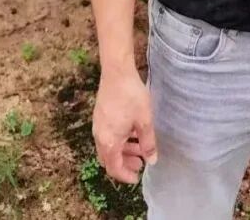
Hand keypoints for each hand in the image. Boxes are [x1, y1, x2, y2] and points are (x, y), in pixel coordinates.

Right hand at [92, 67, 157, 183]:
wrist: (116, 71)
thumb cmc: (131, 96)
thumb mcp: (144, 121)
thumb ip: (148, 143)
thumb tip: (151, 161)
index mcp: (109, 141)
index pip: (114, 168)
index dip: (125, 175)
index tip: (137, 177)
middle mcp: (99, 136)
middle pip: (109, 159)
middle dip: (124, 164)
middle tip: (139, 163)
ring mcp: (98, 125)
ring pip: (109, 147)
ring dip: (123, 151)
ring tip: (139, 148)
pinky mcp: (99, 116)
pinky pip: (107, 136)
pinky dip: (119, 140)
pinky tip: (131, 133)